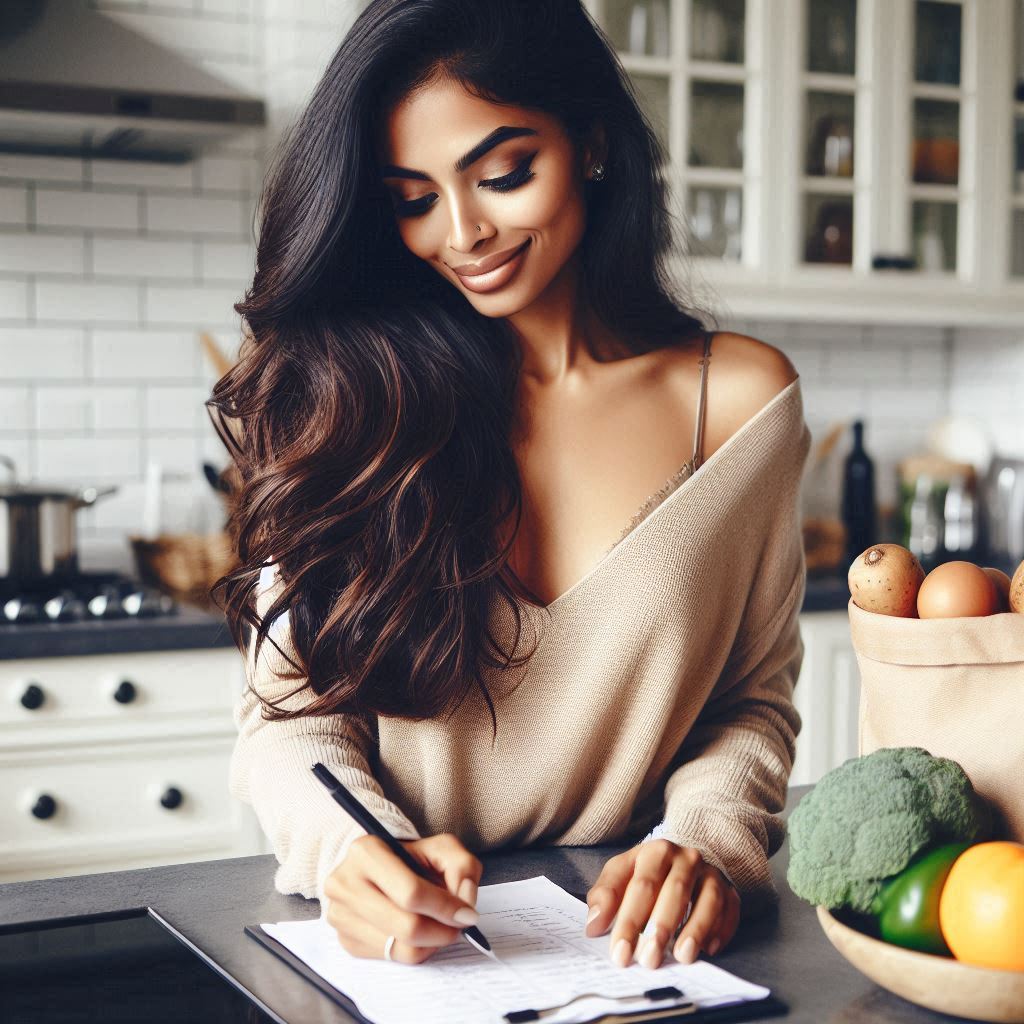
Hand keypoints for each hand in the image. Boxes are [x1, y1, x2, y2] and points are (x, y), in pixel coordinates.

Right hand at [323, 833, 482, 963]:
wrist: (378, 867)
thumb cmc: (410, 857)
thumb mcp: (440, 847)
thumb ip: (462, 865)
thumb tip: (465, 900)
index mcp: (366, 852)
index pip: (411, 893)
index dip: (446, 908)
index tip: (468, 914)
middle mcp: (345, 884)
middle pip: (406, 927)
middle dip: (442, 931)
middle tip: (458, 926)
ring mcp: (341, 915)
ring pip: (400, 949)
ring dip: (430, 943)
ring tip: (439, 926)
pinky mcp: (345, 940)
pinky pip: (390, 958)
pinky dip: (414, 949)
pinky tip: (418, 931)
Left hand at [584, 839, 740, 968]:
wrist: (683, 858)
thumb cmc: (646, 872)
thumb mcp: (621, 874)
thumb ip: (605, 896)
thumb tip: (594, 925)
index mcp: (655, 851)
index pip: (641, 886)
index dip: (629, 921)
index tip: (620, 952)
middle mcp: (686, 858)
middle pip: (675, 891)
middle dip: (661, 927)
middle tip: (648, 959)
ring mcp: (711, 873)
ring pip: (708, 900)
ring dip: (695, 930)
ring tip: (681, 956)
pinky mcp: (730, 890)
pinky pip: (730, 910)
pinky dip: (720, 930)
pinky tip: (708, 949)